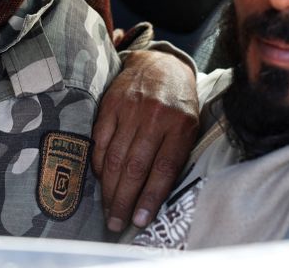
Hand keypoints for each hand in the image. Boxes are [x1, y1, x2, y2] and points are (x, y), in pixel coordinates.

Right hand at [92, 49, 198, 232]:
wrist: (161, 65)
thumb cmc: (179, 105)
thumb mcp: (189, 127)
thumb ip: (175, 156)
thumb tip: (154, 197)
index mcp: (180, 125)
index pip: (163, 170)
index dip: (149, 198)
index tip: (140, 221)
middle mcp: (155, 117)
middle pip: (135, 167)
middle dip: (124, 200)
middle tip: (116, 223)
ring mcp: (130, 109)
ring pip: (116, 157)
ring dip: (109, 189)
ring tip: (107, 210)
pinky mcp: (111, 104)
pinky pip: (101, 140)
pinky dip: (99, 164)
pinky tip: (101, 179)